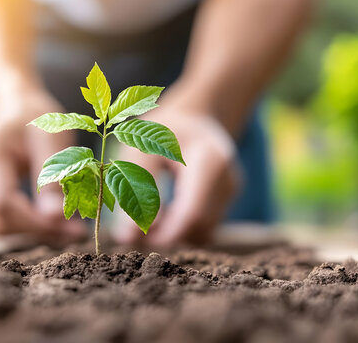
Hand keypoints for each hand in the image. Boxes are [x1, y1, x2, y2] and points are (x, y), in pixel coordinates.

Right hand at [0, 87, 85, 241]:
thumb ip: (53, 177)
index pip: (1, 203)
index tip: (72, 229)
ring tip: (63, 220)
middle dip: (38, 230)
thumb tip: (55, 218)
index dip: (35, 222)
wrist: (13, 112)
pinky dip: (21, 224)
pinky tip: (41, 214)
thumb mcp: (53, 139)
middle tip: (75, 230)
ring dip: (32, 230)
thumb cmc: (36, 121)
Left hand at [112, 83, 239, 246]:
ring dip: (176, 234)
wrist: (193, 116)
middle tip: (136, 232)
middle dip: (168, 236)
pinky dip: (184, 229)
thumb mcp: (140, 150)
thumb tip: (126, 238)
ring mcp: (232, 190)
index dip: (167, 233)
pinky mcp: (228, 200)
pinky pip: (207, 226)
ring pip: (204, 232)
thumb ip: (133, 191)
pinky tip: (165, 215)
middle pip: (201, 226)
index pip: (193, 211)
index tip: (140, 240)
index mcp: (209, 159)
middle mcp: (228, 178)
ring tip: (148, 219)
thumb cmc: (160, 129)